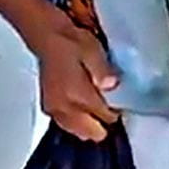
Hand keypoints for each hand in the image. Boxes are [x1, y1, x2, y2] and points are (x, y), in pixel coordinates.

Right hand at [36, 24, 122, 142]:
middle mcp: (63, 107)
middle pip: (92, 132)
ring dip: (90, 124)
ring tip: (97, 106)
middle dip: (104, 122)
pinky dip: (77, 122)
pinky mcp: (48, 107)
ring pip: (79, 132)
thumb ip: (102, 70)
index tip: (122, 102)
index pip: (105, 118)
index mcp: (76, 95)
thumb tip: (111, 86)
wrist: (46, 36)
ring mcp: (54, 110)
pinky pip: (67, 125)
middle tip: (110, 105)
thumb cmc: (70, 41)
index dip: (117, 111)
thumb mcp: (92, 49)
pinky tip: (82, 109)